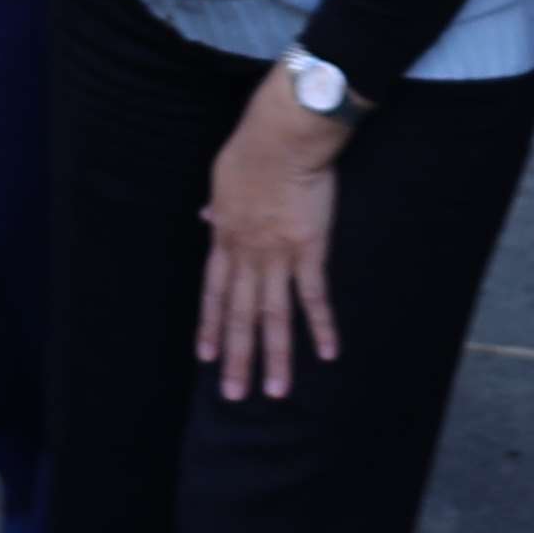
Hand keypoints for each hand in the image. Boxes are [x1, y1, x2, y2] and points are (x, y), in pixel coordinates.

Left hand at [198, 65, 352, 402]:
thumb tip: (205, 219)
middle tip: (233, 395)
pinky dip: (321, 327)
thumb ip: (217, 208)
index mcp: (225, 239)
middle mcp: (248, 255)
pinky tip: (328, 354)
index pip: (213, 293)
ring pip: (274, 316)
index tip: (205, 357)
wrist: (280, 138)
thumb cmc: (250, 151)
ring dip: (275, 356)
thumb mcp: (220, 180)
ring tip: (275, 392)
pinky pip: (315, 296)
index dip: (209, 327)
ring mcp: (278, 256)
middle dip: (237, 357)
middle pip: (239, 314)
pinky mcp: (310, 251)